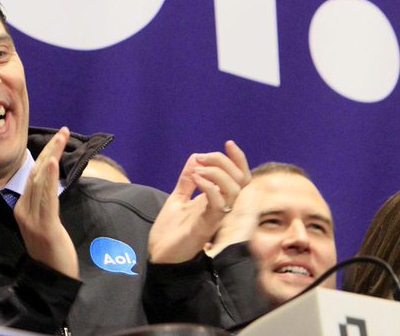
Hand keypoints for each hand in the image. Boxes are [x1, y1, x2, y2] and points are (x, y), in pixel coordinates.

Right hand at [14, 127, 78, 278]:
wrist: (52, 280)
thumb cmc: (52, 254)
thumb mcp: (44, 225)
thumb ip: (43, 206)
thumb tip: (50, 186)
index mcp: (21, 210)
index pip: (33, 176)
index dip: (45, 156)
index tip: (57, 139)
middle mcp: (23, 212)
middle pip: (36, 174)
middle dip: (50, 150)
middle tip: (63, 131)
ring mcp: (33, 219)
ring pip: (41, 181)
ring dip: (52, 157)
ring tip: (61, 138)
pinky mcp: (45, 227)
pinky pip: (47, 199)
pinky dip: (50, 178)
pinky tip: (53, 163)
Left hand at [149, 140, 250, 263]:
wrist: (158, 255)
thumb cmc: (170, 231)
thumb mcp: (178, 199)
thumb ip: (187, 181)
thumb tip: (194, 157)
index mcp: (217, 201)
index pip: (239, 178)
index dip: (239, 160)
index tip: (228, 143)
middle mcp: (220, 208)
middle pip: (241, 180)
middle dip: (224, 161)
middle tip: (202, 157)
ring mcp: (215, 218)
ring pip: (234, 191)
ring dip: (217, 173)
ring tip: (198, 169)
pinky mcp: (206, 227)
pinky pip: (219, 205)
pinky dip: (210, 187)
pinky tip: (195, 179)